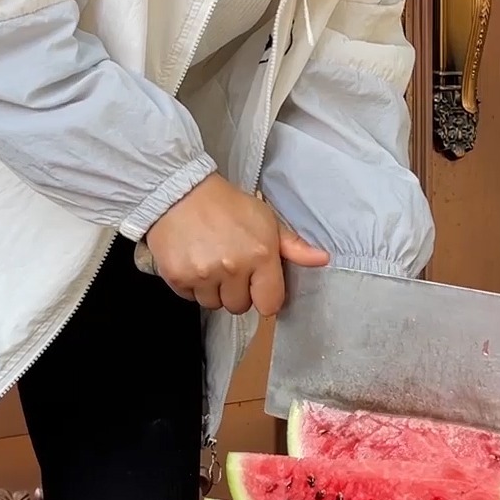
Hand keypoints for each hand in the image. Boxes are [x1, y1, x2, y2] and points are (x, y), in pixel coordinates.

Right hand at [144, 174, 328, 314]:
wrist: (181, 192)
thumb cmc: (228, 206)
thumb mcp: (267, 221)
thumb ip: (294, 246)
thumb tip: (323, 259)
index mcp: (260, 255)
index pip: (270, 304)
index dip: (264, 295)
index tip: (257, 284)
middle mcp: (233, 268)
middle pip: (239, 306)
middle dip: (236, 291)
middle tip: (230, 265)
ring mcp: (203, 275)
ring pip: (213, 304)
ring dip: (213, 290)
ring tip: (210, 261)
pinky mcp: (177, 278)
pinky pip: (190, 298)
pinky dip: (191, 285)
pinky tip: (193, 261)